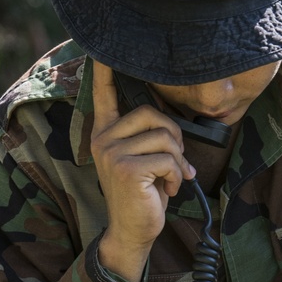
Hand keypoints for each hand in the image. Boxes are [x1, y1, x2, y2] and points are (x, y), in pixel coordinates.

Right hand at [90, 61, 194, 281]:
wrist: (133, 231)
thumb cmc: (143, 195)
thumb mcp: (143, 160)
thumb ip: (149, 137)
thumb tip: (174, 126)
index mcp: (106, 133)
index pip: (105, 94)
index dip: (105, 70)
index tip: (103, 49)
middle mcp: (104, 138)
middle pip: (153, 113)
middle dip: (175, 138)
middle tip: (174, 163)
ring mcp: (112, 153)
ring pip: (166, 138)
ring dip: (178, 162)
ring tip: (169, 180)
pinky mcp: (127, 168)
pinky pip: (168, 159)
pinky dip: (177, 176)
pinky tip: (166, 190)